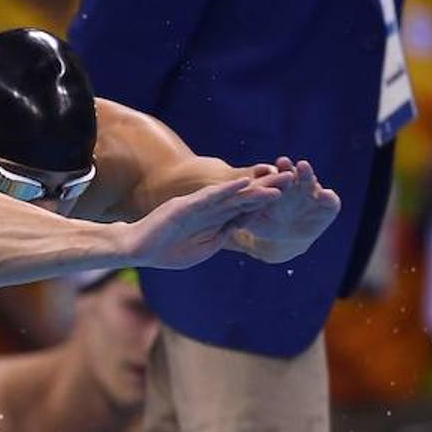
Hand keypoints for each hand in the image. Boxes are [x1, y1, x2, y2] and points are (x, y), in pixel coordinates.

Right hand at [122, 175, 287, 269]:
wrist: (138, 249)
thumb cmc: (166, 252)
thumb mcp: (202, 249)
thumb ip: (220, 237)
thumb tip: (238, 228)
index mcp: (214, 221)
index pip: (244, 210)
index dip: (266, 203)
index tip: (290, 197)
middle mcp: (209, 209)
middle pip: (244, 197)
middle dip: (268, 189)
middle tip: (293, 178)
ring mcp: (197, 205)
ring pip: (232, 195)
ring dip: (256, 188)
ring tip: (279, 181)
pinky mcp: (185, 205)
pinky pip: (209, 198)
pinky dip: (227, 191)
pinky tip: (245, 185)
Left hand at [225, 158, 340, 263]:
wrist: (290, 237)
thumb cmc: (269, 226)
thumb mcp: (257, 223)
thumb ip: (246, 217)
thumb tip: (225, 216)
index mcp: (279, 187)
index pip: (276, 177)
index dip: (272, 172)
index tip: (266, 166)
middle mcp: (296, 186)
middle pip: (292, 174)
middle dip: (288, 168)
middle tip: (282, 161)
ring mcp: (313, 193)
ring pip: (310, 181)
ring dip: (306, 174)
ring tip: (302, 167)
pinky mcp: (329, 205)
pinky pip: (330, 200)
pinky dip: (327, 196)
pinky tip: (323, 194)